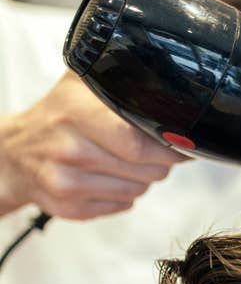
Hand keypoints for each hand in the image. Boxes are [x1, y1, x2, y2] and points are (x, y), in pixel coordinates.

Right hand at [0, 71, 185, 219]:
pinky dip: (124, 194)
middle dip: (160, 162)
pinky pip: (121, 206)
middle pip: (144, 170)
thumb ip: (119, 76)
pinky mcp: (69, 208)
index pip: (137, 142)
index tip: (180, 143)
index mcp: (75, 113)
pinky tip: (108, 177)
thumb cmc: (57, 115)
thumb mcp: (80, 82)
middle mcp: (68, 149)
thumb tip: (166, 80)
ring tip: (124, 161)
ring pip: (137, 190)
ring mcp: (66, 183)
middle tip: (153, 150)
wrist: (15, 152)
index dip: (167, 146)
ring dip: (142, 178)